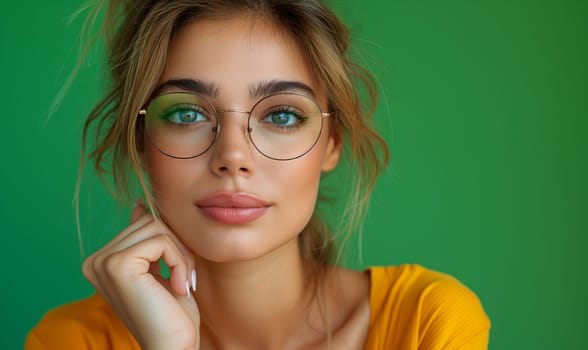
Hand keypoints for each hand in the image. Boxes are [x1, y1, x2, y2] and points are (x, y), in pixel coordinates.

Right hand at [83, 201, 199, 349]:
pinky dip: (179, 262)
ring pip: (157, 229)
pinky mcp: (117, 265)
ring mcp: (102, 262)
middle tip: (184, 279)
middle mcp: (95, 261)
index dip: (169, 243)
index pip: (143, 224)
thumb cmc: (171, 315)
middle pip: (150, 222)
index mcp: (101, 261)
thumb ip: (146, 240)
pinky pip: (161, 241)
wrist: (172, 346)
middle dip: (177, 247)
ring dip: (180, 255)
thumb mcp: (160, 269)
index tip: (177, 272)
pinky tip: (178, 288)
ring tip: (181, 284)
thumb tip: (138, 205)